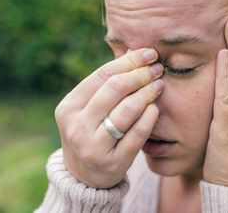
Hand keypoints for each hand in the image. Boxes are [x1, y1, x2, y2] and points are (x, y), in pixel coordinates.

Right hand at [55, 48, 163, 188]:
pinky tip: (155, 107)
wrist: (84, 175)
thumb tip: (134, 52)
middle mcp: (77, 126)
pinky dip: (150, 117)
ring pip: (127, 110)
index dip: (128, 61)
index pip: (102, 75)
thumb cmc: (90, 132)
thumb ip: (106, 83)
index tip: (149, 53)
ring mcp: (93, 147)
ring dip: (148, 93)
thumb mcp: (88, 108)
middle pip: (115, 89)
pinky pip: (138, 133)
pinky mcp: (113, 163)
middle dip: (140, 74)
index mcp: (68, 107)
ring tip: (159, 85)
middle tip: (157, 69)